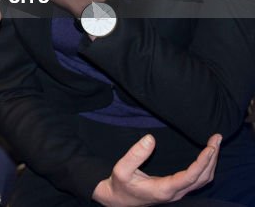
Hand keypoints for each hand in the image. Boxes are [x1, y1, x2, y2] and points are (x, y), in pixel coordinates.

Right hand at [92, 134, 219, 206]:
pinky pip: (198, 180)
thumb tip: (150, 138)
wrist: (119, 199)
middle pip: (203, 178)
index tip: (210, 147)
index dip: (203, 162)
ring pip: (203, 180)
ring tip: (214, 144)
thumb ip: (135, 154)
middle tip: (217, 138)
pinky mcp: (178, 190)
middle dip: (212, 158)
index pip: (191, 177)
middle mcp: (175, 193)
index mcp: (164, 189)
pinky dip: (206, 167)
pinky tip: (206, 156)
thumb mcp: (121, 169)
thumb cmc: (120, 184)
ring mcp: (178, 193)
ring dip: (211, 162)